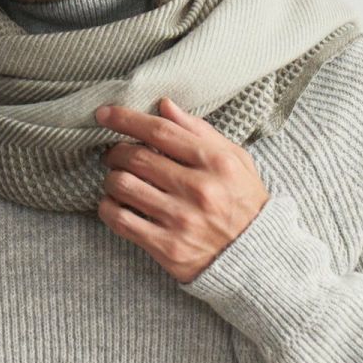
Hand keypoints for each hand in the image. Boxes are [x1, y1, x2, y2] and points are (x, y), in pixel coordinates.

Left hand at [94, 96, 271, 283]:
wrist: (257, 256)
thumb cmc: (243, 201)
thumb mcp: (235, 159)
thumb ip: (200, 131)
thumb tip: (164, 106)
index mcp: (217, 163)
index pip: (161, 132)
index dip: (126, 119)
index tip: (105, 114)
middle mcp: (199, 190)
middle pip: (137, 158)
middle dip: (116, 152)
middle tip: (114, 154)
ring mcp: (181, 220)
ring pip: (123, 186)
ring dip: (111, 178)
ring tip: (117, 179)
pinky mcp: (168, 247)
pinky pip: (121, 220)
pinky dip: (108, 207)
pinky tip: (114, 204)